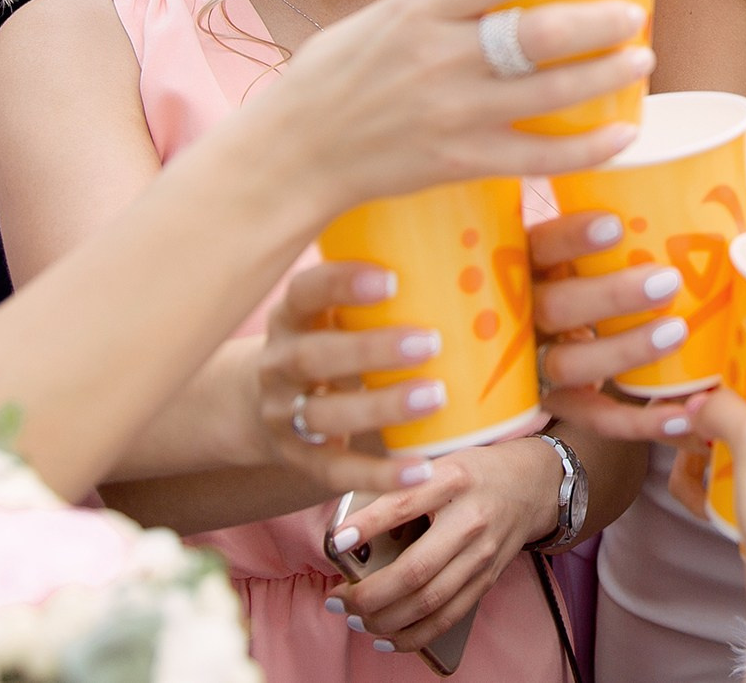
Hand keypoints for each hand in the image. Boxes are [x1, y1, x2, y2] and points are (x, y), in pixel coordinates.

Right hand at [254, 0, 654, 213]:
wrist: (293, 152)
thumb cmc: (336, 75)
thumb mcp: (382, 17)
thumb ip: (442, 2)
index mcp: (417, 11)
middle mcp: (438, 59)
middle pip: (537, 34)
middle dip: (599, 22)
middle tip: (636, 12)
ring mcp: (452, 114)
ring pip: (550, 94)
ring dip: (607, 77)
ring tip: (643, 61)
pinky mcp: (460, 161)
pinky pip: (538, 157)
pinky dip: (587, 148)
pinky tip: (622, 134)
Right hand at [257, 260, 444, 495]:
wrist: (266, 409)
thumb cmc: (329, 344)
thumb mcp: (335, 315)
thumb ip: (383, 298)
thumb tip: (479, 270)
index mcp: (291, 317)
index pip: (303, 292)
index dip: (340, 283)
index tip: (391, 279)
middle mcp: (279, 364)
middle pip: (312, 356)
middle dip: (370, 349)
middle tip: (430, 342)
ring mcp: (285, 415)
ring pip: (325, 415)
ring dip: (381, 407)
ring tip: (436, 397)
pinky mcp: (301, 460)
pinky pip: (337, 472)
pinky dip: (379, 475)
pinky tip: (422, 469)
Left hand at [331, 436, 563, 654]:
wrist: (533, 485)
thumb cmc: (475, 472)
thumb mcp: (441, 463)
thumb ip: (403, 487)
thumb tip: (353, 527)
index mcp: (455, 479)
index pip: (406, 503)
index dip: (370, 524)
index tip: (338, 540)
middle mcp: (471, 520)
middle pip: (416, 569)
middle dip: (370, 594)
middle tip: (337, 600)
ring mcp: (482, 555)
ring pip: (430, 602)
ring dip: (386, 619)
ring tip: (355, 620)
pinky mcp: (487, 579)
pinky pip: (449, 617)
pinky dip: (415, 635)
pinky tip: (387, 639)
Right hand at [530, 209, 705, 440]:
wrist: (561, 339)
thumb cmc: (600, 274)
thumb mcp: (602, 243)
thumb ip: (655, 220)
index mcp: (532, 262)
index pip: (538, 245)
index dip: (569, 237)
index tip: (615, 225)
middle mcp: (525, 312)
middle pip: (551, 308)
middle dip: (609, 296)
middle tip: (667, 282)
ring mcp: (536, 363)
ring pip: (568, 364)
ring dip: (623, 351)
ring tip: (675, 334)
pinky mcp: (559, 404)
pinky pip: (595, 417)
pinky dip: (638, 420)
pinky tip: (682, 412)